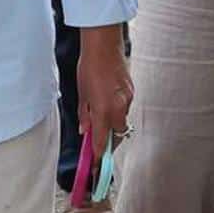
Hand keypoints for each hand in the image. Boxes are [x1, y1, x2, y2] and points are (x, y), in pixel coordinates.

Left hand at [76, 24, 132, 148]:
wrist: (104, 45)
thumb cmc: (89, 66)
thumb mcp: (81, 93)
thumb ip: (84, 115)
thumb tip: (85, 129)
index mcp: (104, 110)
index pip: (102, 141)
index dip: (98, 157)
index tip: (95, 167)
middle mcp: (119, 108)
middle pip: (117, 134)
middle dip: (108, 140)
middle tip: (97, 140)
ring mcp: (128, 100)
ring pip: (122, 121)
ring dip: (112, 124)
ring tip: (99, 116)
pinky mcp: (132, 92)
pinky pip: (125, 108)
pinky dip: (116, 110)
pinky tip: (107, 101)